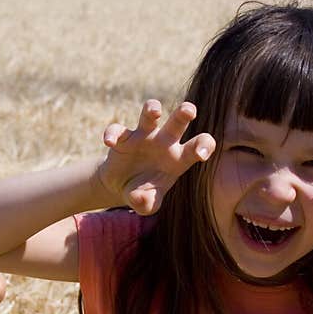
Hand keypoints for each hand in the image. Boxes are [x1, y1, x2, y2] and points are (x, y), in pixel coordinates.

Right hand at [96, 100, 215, 214]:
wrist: (121, 186)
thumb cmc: (143, 193)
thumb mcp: (147, 204)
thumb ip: (148, 203)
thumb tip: (140, 198)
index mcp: (179, 158)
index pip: (198, 146)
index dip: (204, 146)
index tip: (202, 154)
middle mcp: (165, 142)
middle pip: (178, 122)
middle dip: (184, 113)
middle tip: (189, 110)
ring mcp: (144, 136)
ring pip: (150, 115)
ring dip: (152, 109)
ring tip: (154, 111)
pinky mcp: (123, 137)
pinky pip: (118, 130)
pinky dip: (112, 134)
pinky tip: (108, 142)